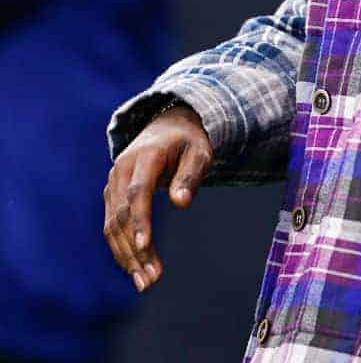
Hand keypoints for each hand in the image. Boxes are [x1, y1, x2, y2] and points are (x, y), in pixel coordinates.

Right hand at [103, 103, 212, 292]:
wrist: (166, 127)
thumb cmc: (188, 142)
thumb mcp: (199, 152)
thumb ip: (190, 176)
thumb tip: (181, 203)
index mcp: (145, 156)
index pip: (137, 192)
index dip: (139, 220)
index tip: (143, 247)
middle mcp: (122, 169)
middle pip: (123, 214)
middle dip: (135, 249)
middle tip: (152, 279)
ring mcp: (113, 183)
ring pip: (113, 225)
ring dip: (126, 256)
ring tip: (146, 282)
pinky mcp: (111, 195)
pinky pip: (112, 226)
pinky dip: (121, 249)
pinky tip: (135, 270)